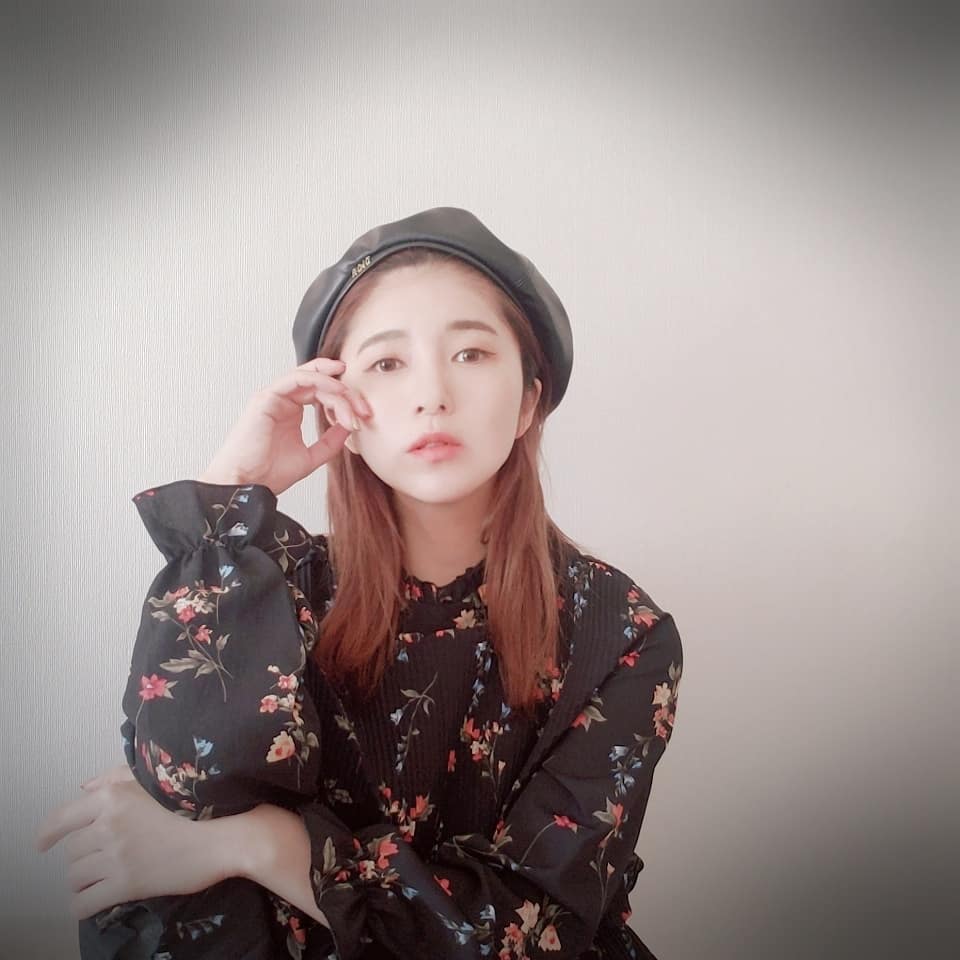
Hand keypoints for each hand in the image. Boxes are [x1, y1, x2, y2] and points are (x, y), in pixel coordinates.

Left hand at [36, 765, 232, 919]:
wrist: (221, 836)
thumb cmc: (192, 805)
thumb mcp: (152, 782)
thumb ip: (116, 779)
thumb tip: (84, 788)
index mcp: (113, 797)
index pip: (63, 818)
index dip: (47, 834)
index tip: (43, 844)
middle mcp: (108, 825)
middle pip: (72, 851)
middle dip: (84, 855)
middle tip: (104, 857)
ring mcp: (115, 856)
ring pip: (75, 877)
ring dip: (84, 880)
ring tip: (101, 879)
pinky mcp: (125, 885)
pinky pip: (83, 903)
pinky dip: (83, 905)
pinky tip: (93, 902)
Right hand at [199, 357, 372, 495]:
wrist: (247, 486)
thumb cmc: (268, 475)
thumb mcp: (311, 457)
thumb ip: (330, 442)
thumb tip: (349, 426)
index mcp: (291, 411)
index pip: (323, 393)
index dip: (346, 401)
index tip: (363, 416)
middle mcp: (283, 400)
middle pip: (320, 382)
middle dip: (346, 392)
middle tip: (363, 408)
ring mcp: (274, 396)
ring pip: (311, 377)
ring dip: (335, 386)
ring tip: (351, 401)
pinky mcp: (267, 397)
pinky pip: (297, 379)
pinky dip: (320, 381)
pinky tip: (336, 391)